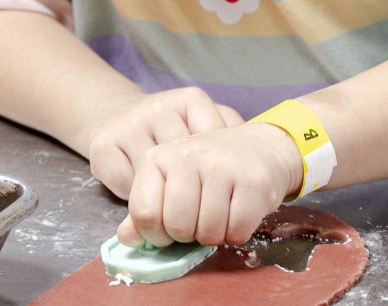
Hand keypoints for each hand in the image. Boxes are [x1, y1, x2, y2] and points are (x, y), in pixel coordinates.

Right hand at [84, 87, 243, 200]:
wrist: (115, 116)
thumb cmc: (169, 132)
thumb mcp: (202, 128)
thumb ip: (225, 143)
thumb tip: (244, 176)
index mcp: (191, 100)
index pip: (215, 143)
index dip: (219, 176)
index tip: (220, 192)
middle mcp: (160, 107)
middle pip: (185, 165)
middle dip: (194, 196)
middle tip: (199, 214)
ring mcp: (130, 125)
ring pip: (156, 179)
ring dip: (165, 202)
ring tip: (173, 208)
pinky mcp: (104, 146)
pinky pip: (128, 186)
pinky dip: (138, 199)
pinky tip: (145, 194)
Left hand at [117, 121, 300, 247]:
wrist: (259, 147)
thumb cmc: (208, 172)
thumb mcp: (171, 183)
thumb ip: (145, 212)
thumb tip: (127, 239)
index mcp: (159, 157)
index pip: (144, 213)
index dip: (157, 233)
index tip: (171, 224)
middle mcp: (188, 155)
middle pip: (178, 227)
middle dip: (190, 234)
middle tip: (201, 216)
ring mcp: (222, 165)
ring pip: (209, 233)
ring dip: (216, 234)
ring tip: (222, 211)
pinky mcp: (252, 180)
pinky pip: (238, 230)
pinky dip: (239, 231)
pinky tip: (240, 210)